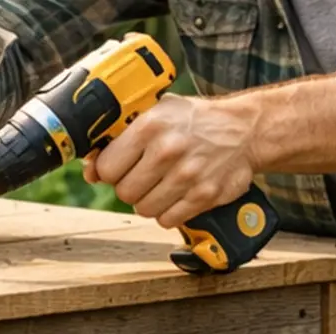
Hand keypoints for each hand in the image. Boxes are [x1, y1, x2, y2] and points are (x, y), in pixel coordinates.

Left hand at [86, 94, 261, 228]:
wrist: (245, 130)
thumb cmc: (194, 121)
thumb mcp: (156, 112)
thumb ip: (120, 138)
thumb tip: (90, 171)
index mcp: (150, 127)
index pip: (107, 168)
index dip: (110, 171)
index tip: (120, 168)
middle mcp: (168, 151)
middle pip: (124, 192)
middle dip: (130, 187)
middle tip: (144, 176)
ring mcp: (187, 175)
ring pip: (144, 209)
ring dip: (149, 201)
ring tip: (162, 185)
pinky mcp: (204, 195)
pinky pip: (168, 220)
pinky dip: (168, 212)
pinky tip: (176, 196)